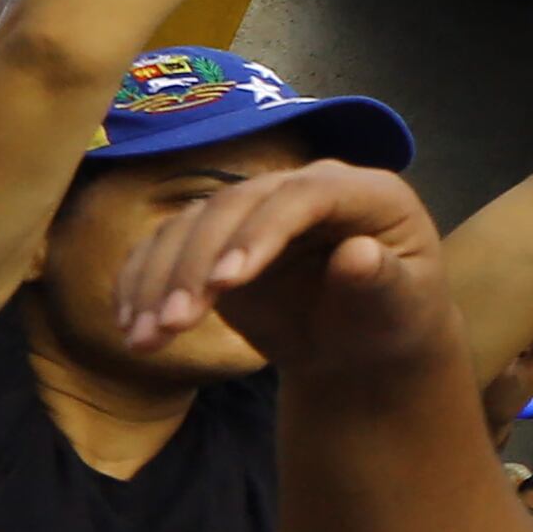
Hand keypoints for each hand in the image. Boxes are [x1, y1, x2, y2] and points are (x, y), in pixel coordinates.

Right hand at [112, 156, 451, 371]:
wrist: (362, 343)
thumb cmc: (394, 319)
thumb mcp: (402, 307)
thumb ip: (382, 281)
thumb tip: (358, 255)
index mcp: (367, 193)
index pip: (305, 196)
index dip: (262, 232)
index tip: (226, 283)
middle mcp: (305, 188)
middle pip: (235, 206)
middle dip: (196, 264)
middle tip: (174, 325)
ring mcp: (257, 210)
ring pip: (191, 224)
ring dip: (158, 279)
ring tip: (145, 339)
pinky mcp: (217, 238)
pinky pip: (167, 247)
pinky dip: (141, 282)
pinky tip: (129, 324)